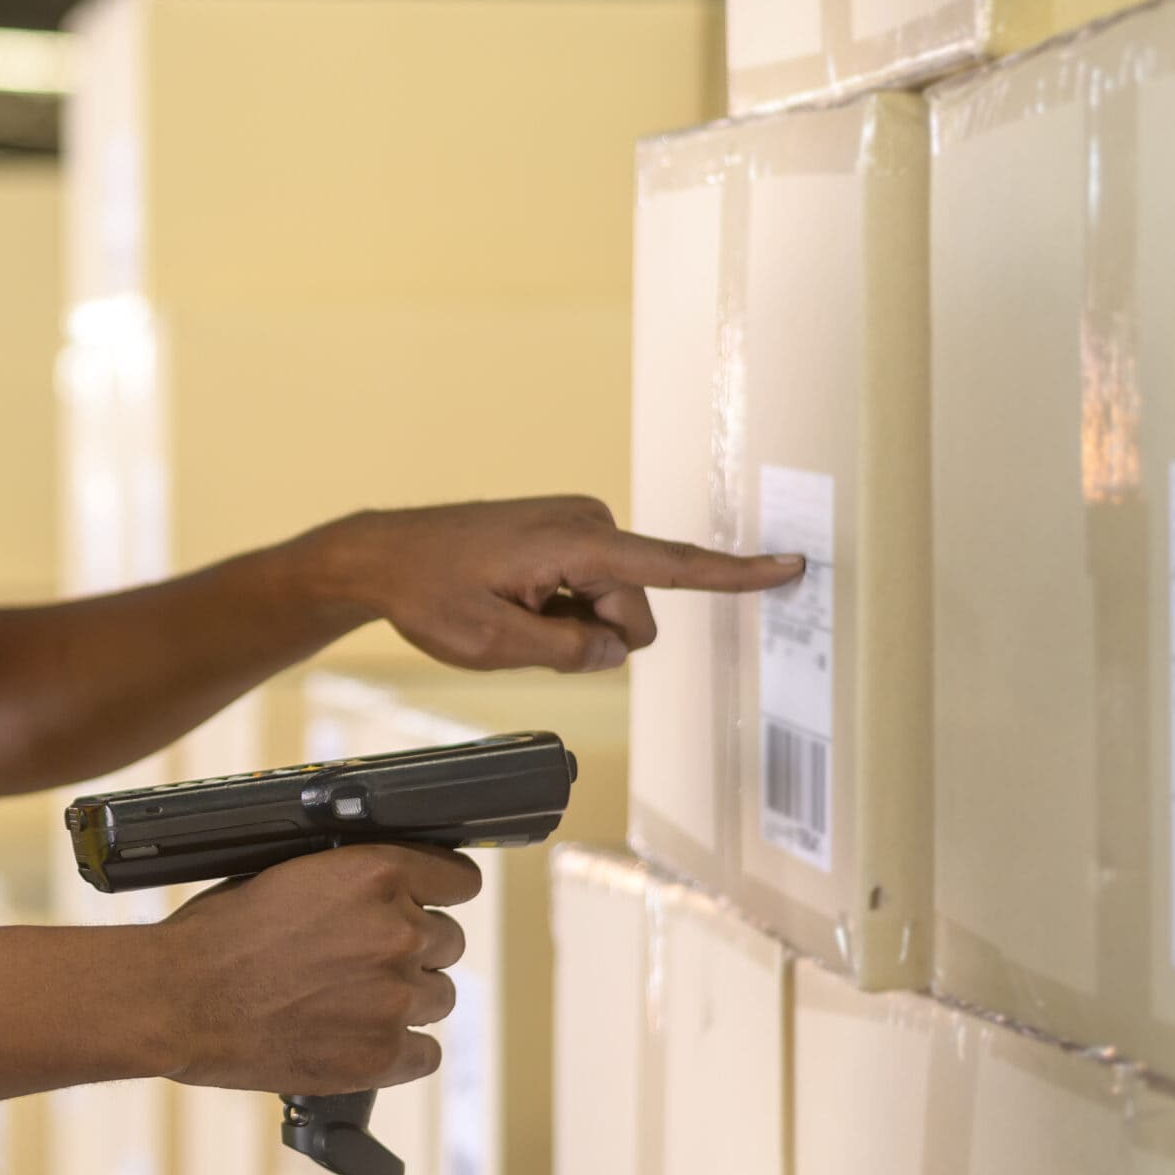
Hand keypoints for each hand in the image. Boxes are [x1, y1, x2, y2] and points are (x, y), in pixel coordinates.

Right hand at [153, 843, 478, 1093]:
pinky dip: (400, 1051)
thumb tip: (388, 893)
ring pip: (440, 998)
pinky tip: (360, 1040)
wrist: (179, 1000)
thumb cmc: (219, 935)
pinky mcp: (382, 1055)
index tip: (433, 904)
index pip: (460, 879)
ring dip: (407, 1000)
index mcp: (375, 874)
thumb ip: (352, 883)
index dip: (444, 892)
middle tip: (365, 963)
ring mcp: (395, 997)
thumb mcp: (290, 876)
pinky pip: (427, 1054)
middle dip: (415, 951)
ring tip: (353, 1004)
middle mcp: (398, 932)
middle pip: (449, 942)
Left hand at [313, 497, 804, 674]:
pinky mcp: (567, 533)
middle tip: (518, 626)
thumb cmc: (429, 595)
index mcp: (574, 544)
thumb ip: (567, 651)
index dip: (734, 574)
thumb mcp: (492, 645)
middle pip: (633, 612)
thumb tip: (619, 647)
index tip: (791, 565)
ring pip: (611, 606)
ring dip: (570, 623)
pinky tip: (511, 596)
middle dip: (592, 635)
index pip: (671, 566)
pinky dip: (559, 606)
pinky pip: (589, 589)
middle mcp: (586, 523)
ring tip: (508, 607)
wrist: (383, 555)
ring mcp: (578, 525)